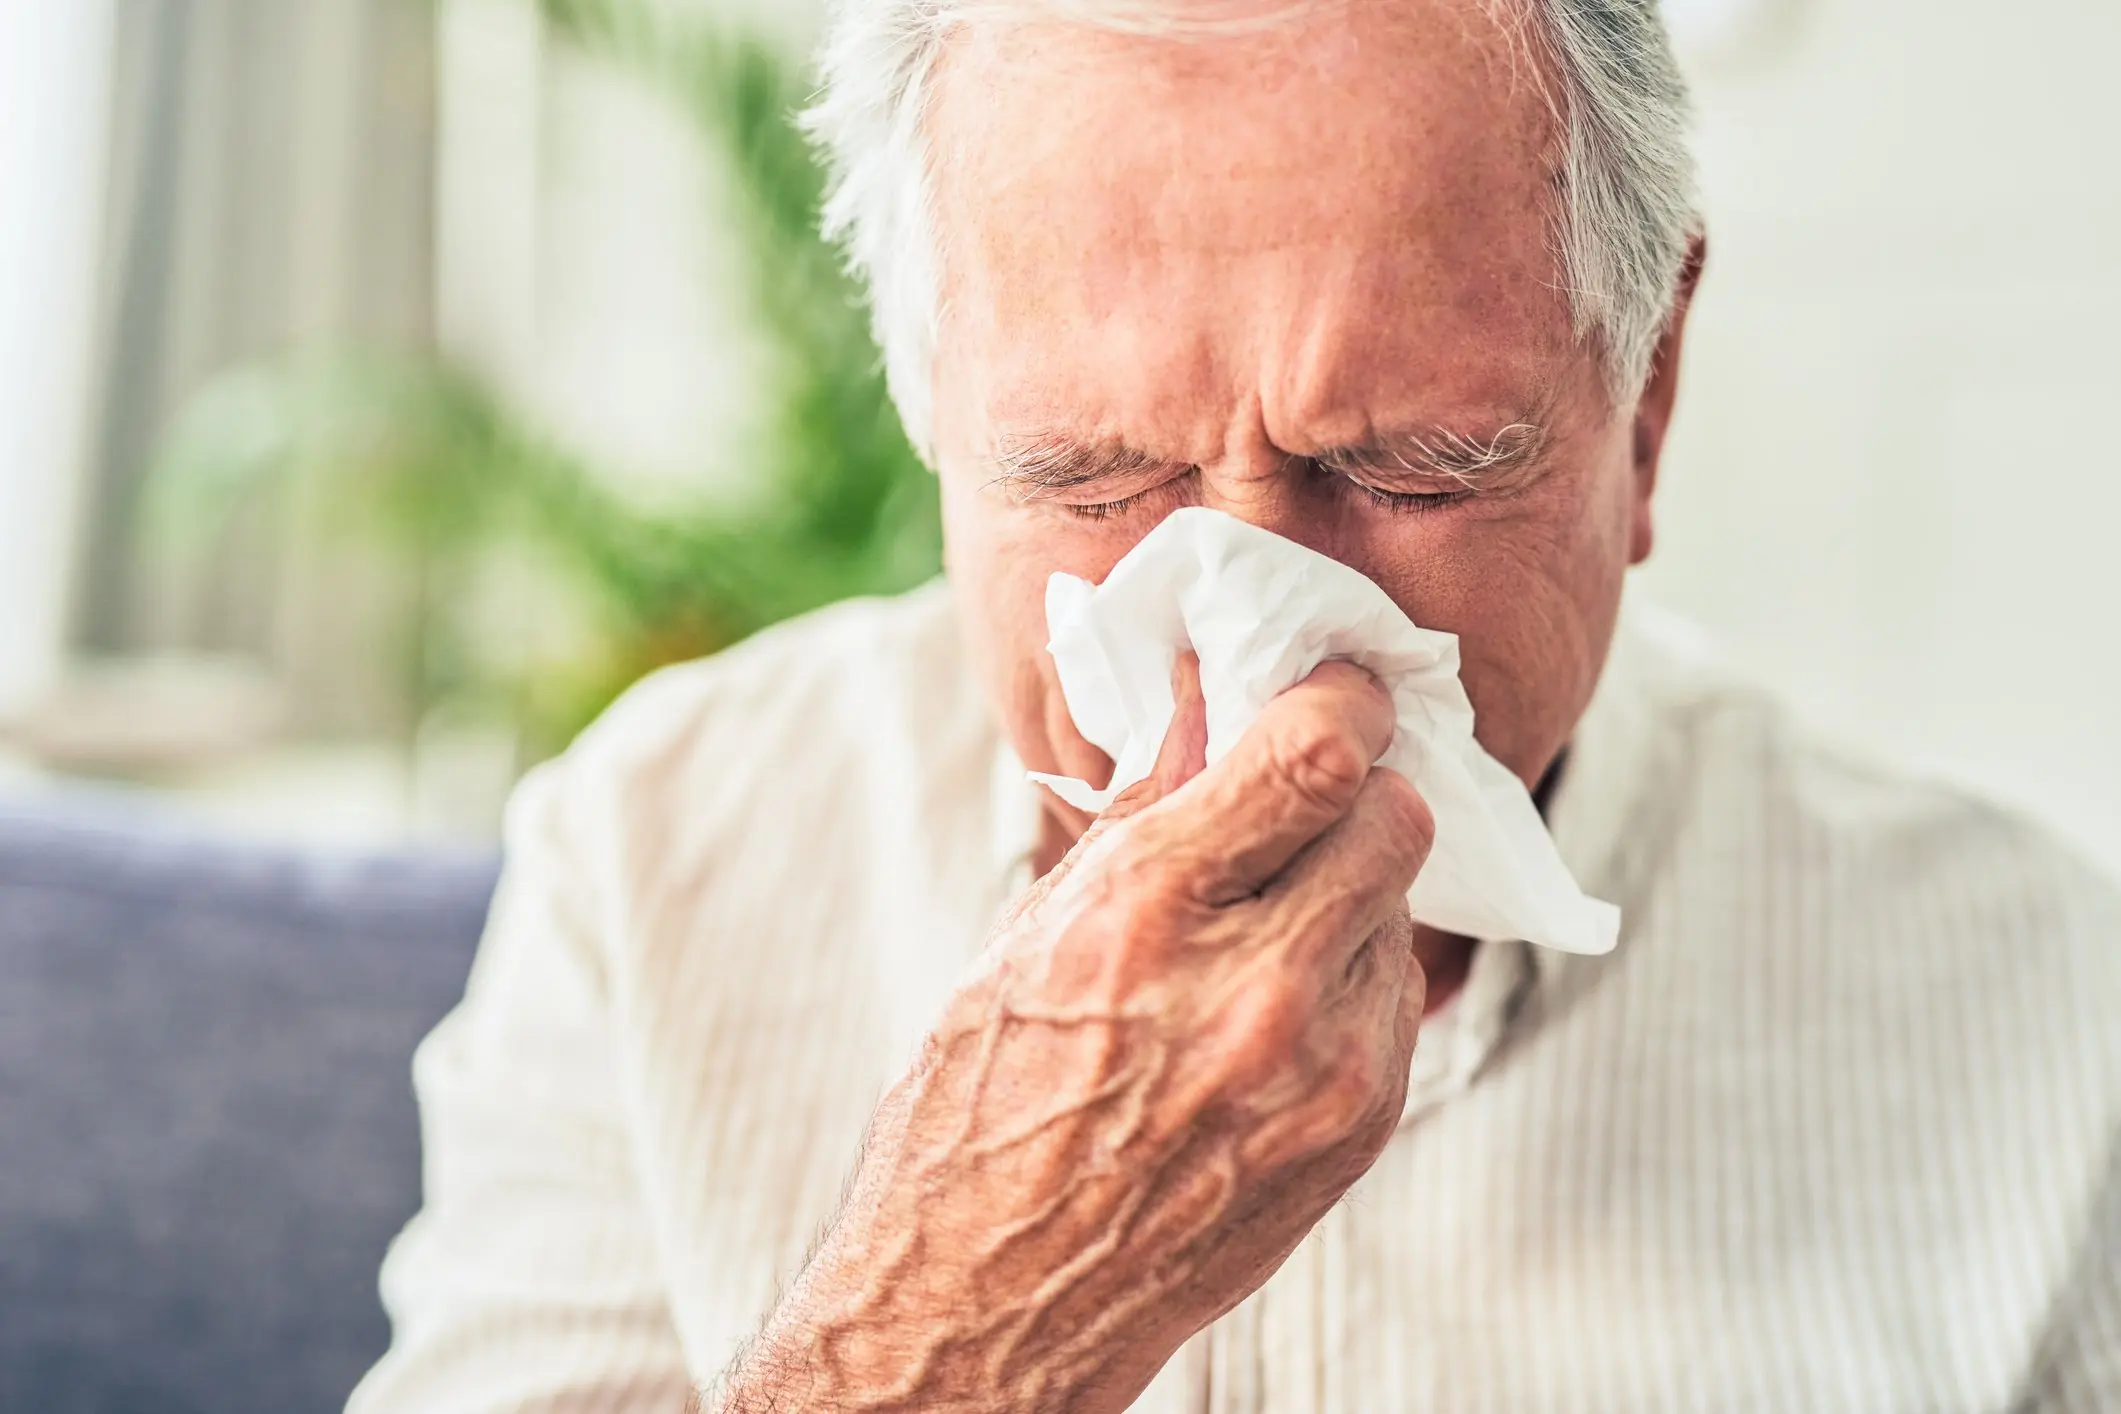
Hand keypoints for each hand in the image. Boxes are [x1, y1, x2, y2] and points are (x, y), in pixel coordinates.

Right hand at [713, 659, 1434, 1412]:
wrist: (993, 1295)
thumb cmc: (982, 1108)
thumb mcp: (1032, 933)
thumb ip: (1143, 808)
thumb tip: (1204, 693)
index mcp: (1144, 909)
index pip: (1316, 755)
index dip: (1343, 701)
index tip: (1335, 692)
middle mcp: (1248, 984)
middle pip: (1393, 816)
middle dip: (1353, 791)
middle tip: (1303, 803)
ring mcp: (1318, 1066)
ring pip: (1400, 905)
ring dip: (1351, 889)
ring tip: (1265, 929)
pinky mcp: (1358, 1127)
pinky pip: (1396, 996)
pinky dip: (1353, 976)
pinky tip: (1275, 1008)